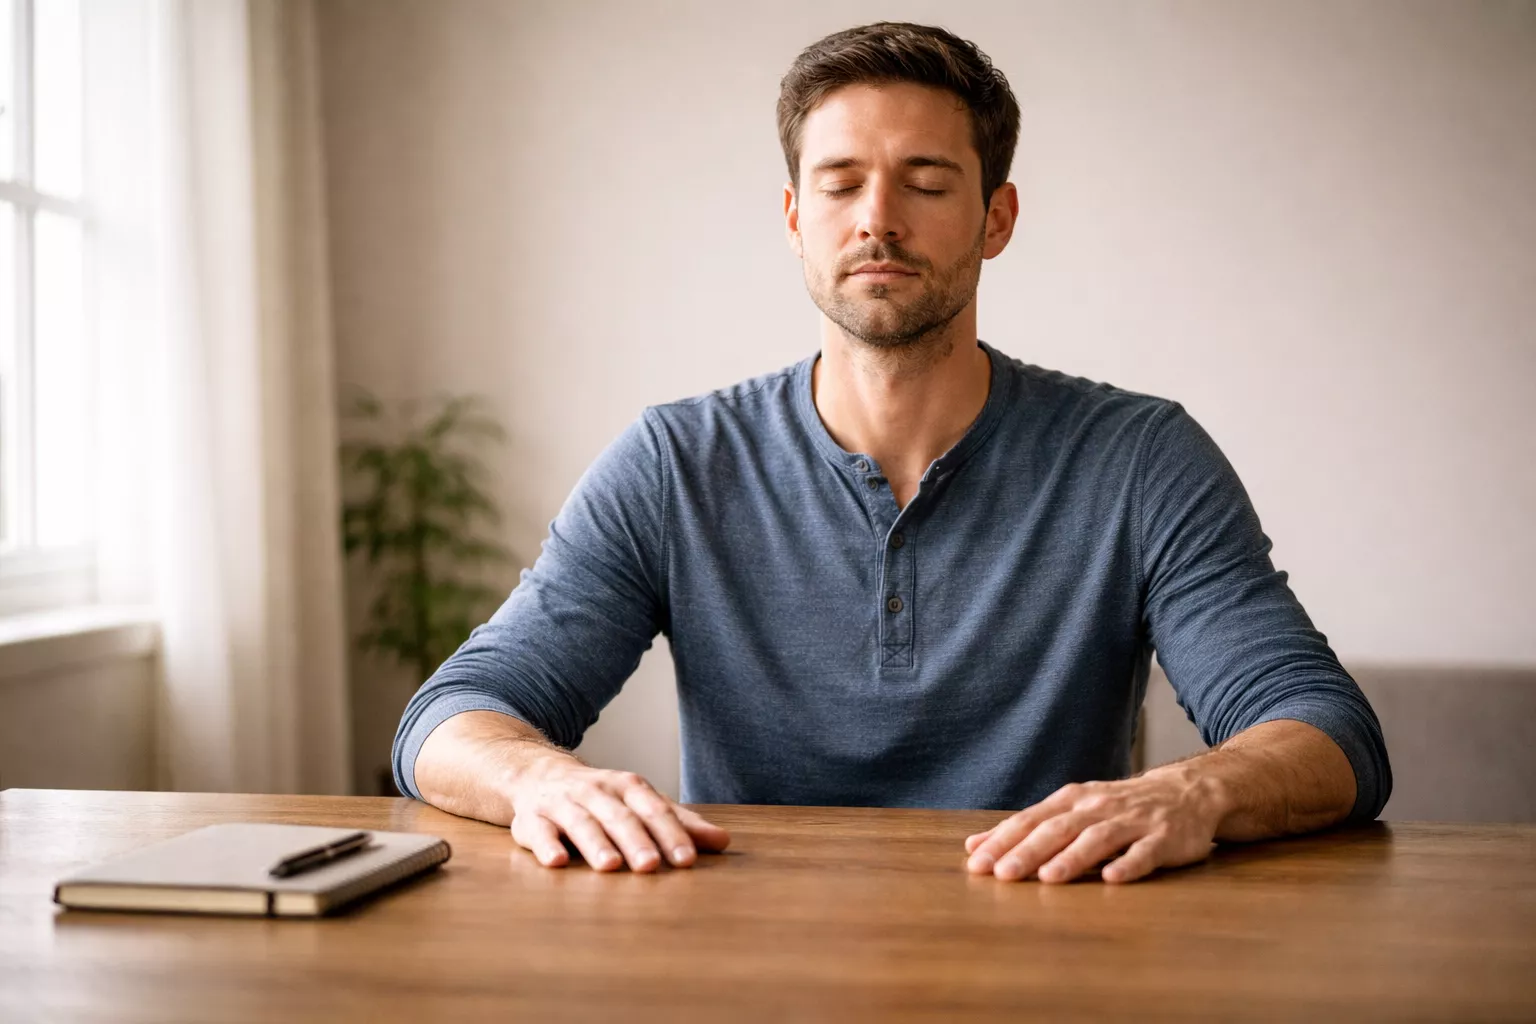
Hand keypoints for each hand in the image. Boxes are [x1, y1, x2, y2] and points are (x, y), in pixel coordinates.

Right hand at [508, 754, 730, 871]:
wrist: (537, 773)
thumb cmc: (601, 797)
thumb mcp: (640, 803)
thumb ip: (680, 823)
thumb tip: (724, 842)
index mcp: (627, 787)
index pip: (653, 809)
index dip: (670, 833)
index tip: (686, 859)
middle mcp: (596, 790)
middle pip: (619, 816)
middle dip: (636, 840)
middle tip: (651, 866)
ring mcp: (562, 803)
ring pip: (581, 822)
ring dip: (595, 843)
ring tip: (610, 866)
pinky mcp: (531, 818)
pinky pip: (538, 831)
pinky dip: (546, 845)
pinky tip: (556, 862)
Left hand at [963, 766, 1227, 883]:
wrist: (1185, 791)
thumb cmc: (1117, 806)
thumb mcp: (1071, 809)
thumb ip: (1027, 828)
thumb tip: (975, 846)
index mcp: (1072, 800)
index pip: (1031, 820)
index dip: (1003, 841)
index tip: (977, 863)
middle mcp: (1098, 807)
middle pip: (1058, 829)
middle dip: (1028, 851)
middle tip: (1002, 874)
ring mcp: (1132, 821)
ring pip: (1098, 838)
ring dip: (1072, 857)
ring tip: (1049, 876)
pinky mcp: (1164, 838)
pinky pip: (1145, 852)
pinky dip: (1128, 864)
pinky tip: (1112, 878)